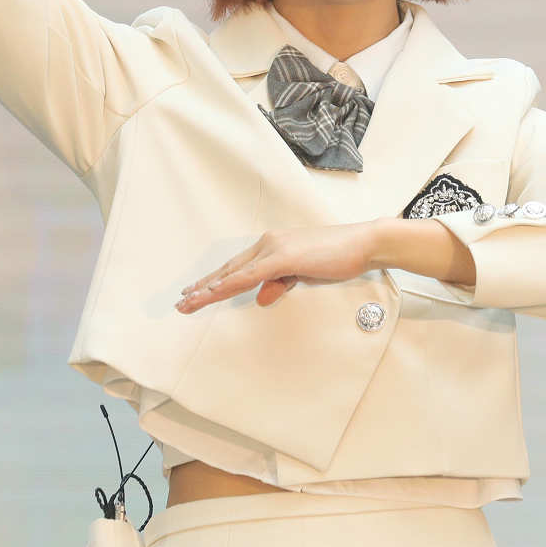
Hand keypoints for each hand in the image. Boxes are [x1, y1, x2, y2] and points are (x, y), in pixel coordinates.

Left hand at [174, 221, 383, 312]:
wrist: (363, 244)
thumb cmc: (338, 257)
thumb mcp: (304, 275)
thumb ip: (282, 283)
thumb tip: (263, 298)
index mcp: (272, 246)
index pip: (237, 267)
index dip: (215, 280)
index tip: (196, 292)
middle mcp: (268, 243)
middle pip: (228, 269)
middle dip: (203, 286)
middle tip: (182, 302)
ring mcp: (274, 248)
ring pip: (233, 272)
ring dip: (209, 288)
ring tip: (189, 302)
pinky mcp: (283, 256)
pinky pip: (250, 274)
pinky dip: (230, 284)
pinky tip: (215, 292)